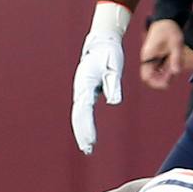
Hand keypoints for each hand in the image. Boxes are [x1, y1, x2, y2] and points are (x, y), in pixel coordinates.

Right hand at [72, 2, 129, 154]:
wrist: (102, 42)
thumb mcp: (114, 67)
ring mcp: (82, 91)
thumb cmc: (109, 54)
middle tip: (88, 149)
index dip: (87, 126)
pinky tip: (89, 136)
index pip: (84, 109)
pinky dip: (85, 125)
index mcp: (86, 84)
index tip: (91, 140)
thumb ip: (114, 85)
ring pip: (79, 115)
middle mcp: (81, 89)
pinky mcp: (86, 93)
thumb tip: (114, 102)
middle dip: (82, 133)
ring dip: (82, 132)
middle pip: (78, 115)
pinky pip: (83, 112)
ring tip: (87, 148)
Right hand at [139, 19, 184, 89]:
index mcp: (148, 56)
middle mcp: (148, 58)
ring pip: (156, 73)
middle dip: (162, 79)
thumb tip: (175, 72)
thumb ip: (176, 58)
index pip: (146, 76)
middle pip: (151, 76)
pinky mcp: (156, 56)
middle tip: (173, 75)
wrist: (166, 19)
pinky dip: (167, 69)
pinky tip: (174, 64)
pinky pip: (160, 67)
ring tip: (175, 67)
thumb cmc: (168, 29)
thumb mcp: (175, 44)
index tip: (167, 83)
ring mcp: (152, 57)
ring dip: (166, 74)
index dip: (156, 82)